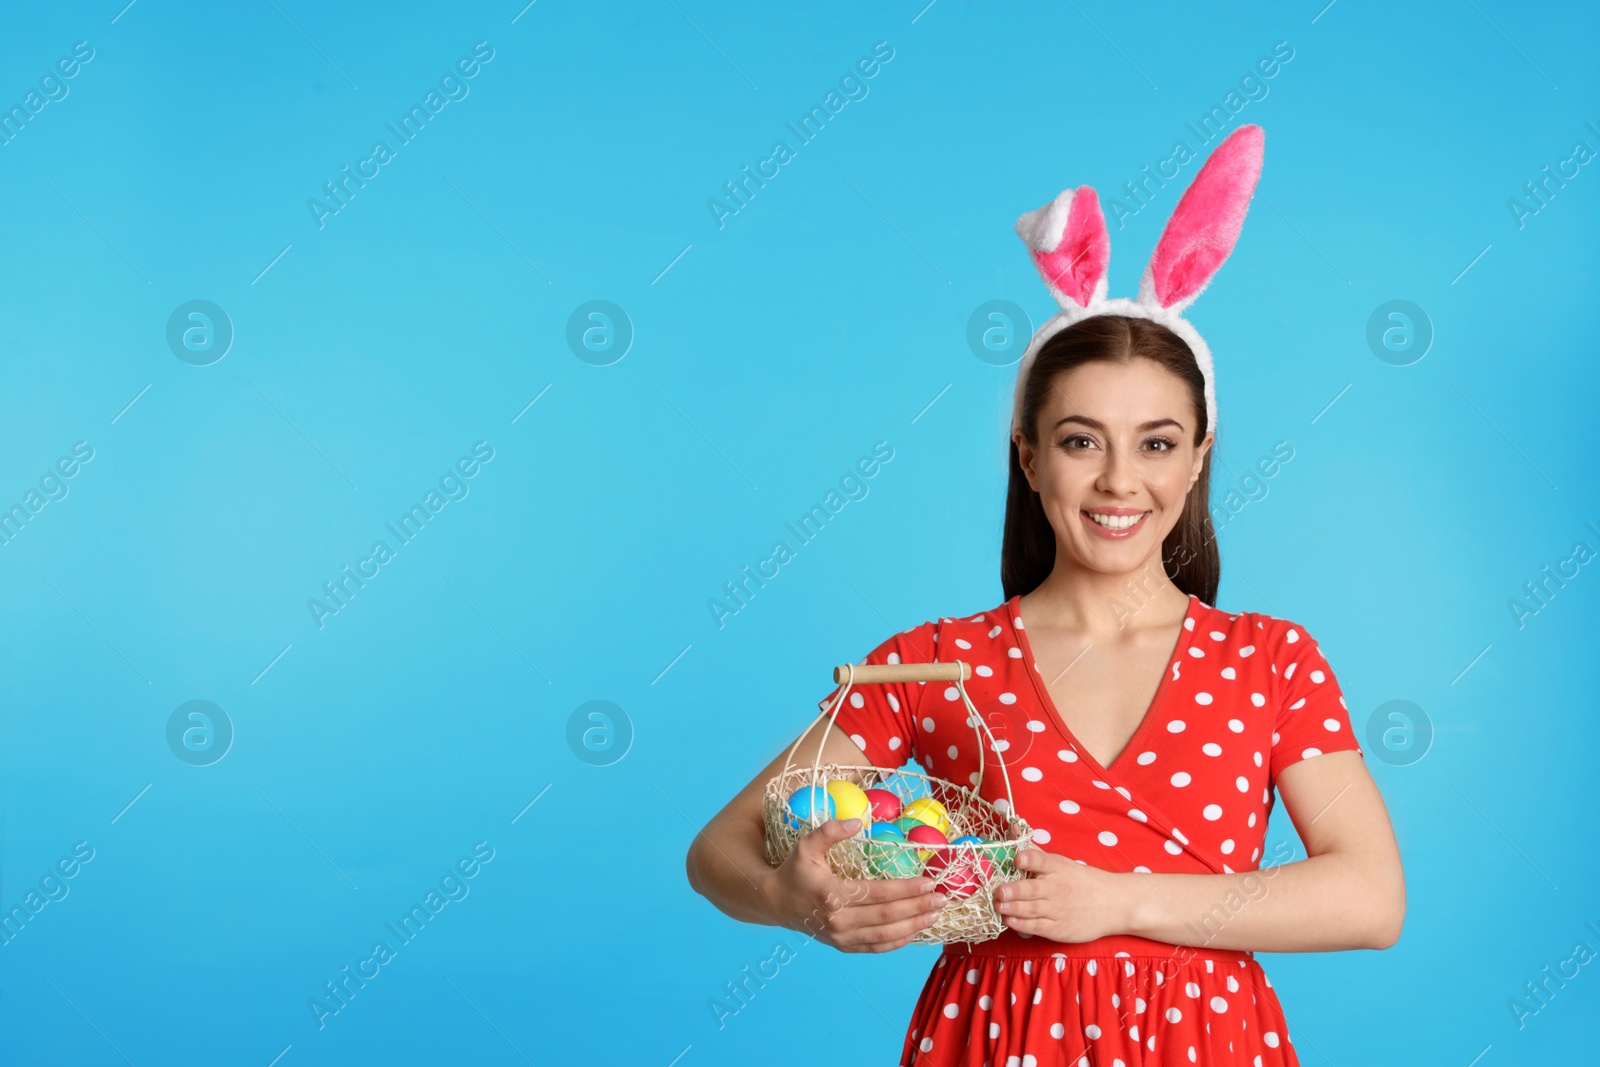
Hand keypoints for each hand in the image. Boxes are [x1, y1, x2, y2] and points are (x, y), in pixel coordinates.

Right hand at [763, 817, 948, 952]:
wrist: (776, 903)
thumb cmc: (794, 872)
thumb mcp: (806, 846)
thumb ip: (830, 831)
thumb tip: (858, 822)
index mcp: (833, 895)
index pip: (879, 893)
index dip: (906, 889)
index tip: (929, 882)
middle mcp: (839, 921)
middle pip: (888, 916)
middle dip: (918, 907)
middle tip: (942, 898)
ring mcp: (842, 937)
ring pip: (886, 936)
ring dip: (914, 925)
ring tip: (935, 915)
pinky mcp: (844, 946)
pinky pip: (877, 948)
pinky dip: (899, 942)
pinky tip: (915, 931)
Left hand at [993, 847, 1131, 942]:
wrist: (1113, 904)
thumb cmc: (1082, 881)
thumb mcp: (1061, 863)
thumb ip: (1035, 852)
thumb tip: (1013, 829)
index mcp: (1057, 868)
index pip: (1041, 860)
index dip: (1028, 859)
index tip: (1017, 859)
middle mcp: (1057, 888)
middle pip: (1032, 889)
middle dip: (1014, 890)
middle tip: (999, 891)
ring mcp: (1058, 909)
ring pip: (1031, 909)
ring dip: (1012, 908)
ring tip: (998, 905)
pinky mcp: (1059, 928)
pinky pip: (1037, 926)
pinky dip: (1022, 924)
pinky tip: (1009, 920)